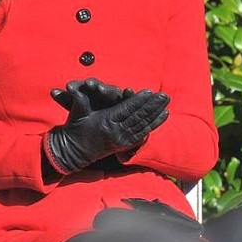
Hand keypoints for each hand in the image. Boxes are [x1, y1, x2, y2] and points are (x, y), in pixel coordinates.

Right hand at [45, 88, 169, 174]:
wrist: (75, 151)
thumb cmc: (75, 129)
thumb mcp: (77, 113)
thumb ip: (81, 101)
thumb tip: (78, 90)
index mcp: (106, 122)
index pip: (126, 110)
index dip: (138, 100)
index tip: (149, 91)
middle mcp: (117, 132)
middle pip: (138, 117)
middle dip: (153, 105)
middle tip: (164, 95)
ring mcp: (122, 139)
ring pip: (143, 125)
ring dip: (156, 114)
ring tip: (166, 103)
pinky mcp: (125, 144)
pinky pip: (143, 133)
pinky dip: (154, 124)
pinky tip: (163, 116)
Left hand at [51, 77, 133, 110]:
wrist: (108, 122)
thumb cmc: (91, 111)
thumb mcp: (77, 107)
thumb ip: (66, 99)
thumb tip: (53, 91)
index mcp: (89, 90)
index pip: (82, 85)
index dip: (76, 85)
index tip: (69, 87)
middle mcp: (102, 90)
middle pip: (97, 85)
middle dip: (93, 84)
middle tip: (88, 84)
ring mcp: (115, 96)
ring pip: (112, 90)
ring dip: (108, 89)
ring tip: (101, 89)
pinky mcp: (127, 102)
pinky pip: (128, 97)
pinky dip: (129, 94)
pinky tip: (128, 91)